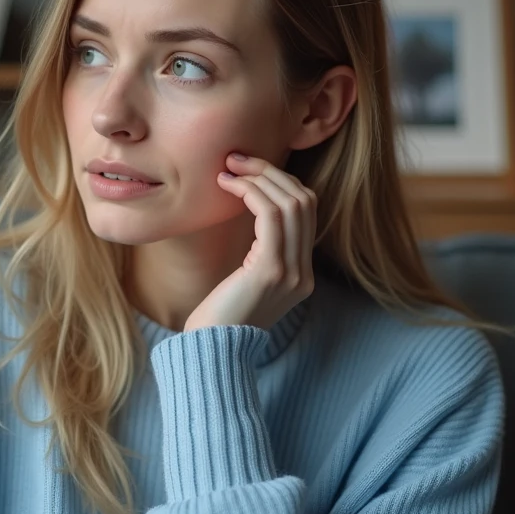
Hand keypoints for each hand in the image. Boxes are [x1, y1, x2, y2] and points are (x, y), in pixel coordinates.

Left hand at [183, 152, 316, 333]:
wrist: (209, 354)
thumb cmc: (216, 319)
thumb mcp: (244, 283)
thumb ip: (257, 255)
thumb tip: (248, 215)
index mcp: (300, 275)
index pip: (305, 213)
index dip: (280, 183)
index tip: (246, 169)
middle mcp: (302, 273)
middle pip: (304, 201)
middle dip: (271, 172)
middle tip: (236, 159)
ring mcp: (291, 273)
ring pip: (291, 203)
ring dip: (259, 177)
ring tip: (229, 168)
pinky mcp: (270, 271)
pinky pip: (270, 216)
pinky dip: (251, 192)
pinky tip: (228, 186)